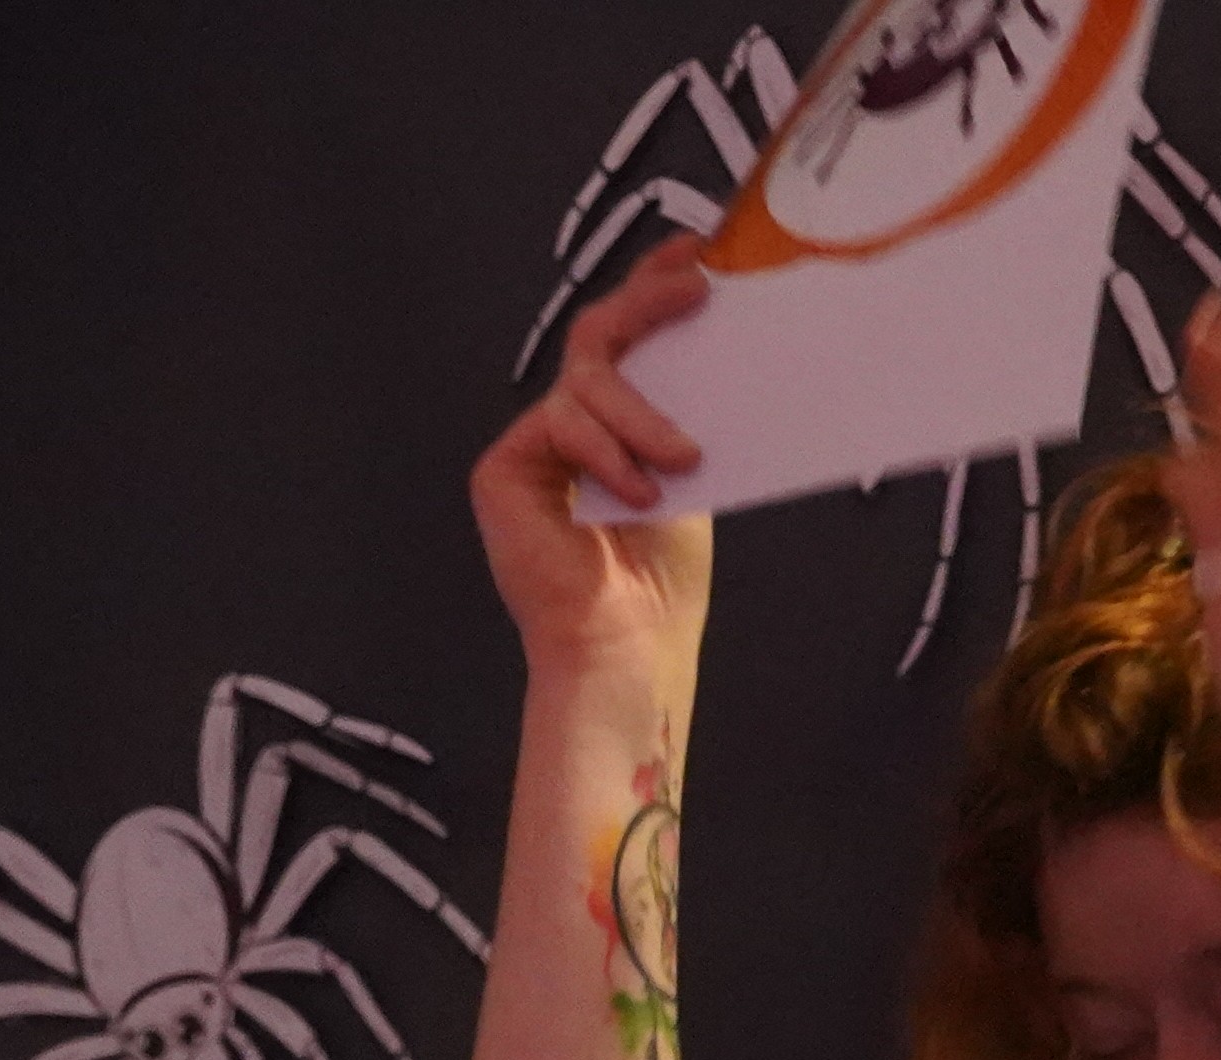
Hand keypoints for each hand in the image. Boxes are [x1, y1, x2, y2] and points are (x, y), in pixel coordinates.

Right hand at [472, 246, 720, 682]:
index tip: (694, 254)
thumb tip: (718, 339)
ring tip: (683, 461)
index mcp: (614, 429)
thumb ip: (683, 410)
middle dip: (646, 303)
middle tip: (695, 293)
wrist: (627, 644)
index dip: (651, 289)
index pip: (626, 344)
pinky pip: (560, 420)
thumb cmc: (660, 583)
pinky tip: (636, 491)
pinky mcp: (503, 468)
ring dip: (642, 416)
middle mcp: (568, 428)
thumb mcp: (689, 473)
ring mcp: (533, 446)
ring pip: (587, 381)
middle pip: (597, 336)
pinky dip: (606, 450)